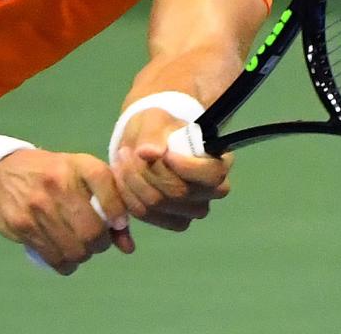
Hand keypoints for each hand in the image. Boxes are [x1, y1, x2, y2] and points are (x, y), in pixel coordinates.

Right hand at [0, 150, 129, 274]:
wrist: (3, 172)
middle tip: (96, 241)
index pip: (109, 188)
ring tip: (80, 247)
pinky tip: (65, 256)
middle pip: (92, 231)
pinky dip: (65, 264)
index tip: (118, 223)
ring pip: (75, 249)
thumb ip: (111, 207)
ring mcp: (38, 204)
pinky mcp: (22, 224)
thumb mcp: (83, 178)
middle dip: (100, 244)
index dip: (119, 213)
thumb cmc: (55, 177)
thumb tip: (128, 248)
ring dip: (83, 255)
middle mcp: (58, 182)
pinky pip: (54, 257)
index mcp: (79, 164)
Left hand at [112, 111, 232, 236]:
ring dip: (133, 182)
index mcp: (218, 163)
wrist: (146, 144)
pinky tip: (121, 177)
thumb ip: (154, 133)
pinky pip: (145, 214)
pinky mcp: (172, 222)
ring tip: (121, 160)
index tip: (164, 153)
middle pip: (179, 192)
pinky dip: (128, 195)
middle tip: (128, 152)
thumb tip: (152, 152)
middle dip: (148, 172)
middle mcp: (212, 191)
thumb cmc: (159, 129)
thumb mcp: (156, 120)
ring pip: (158, 204)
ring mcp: (193, 210)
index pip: (212, 175)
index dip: (187, 168)